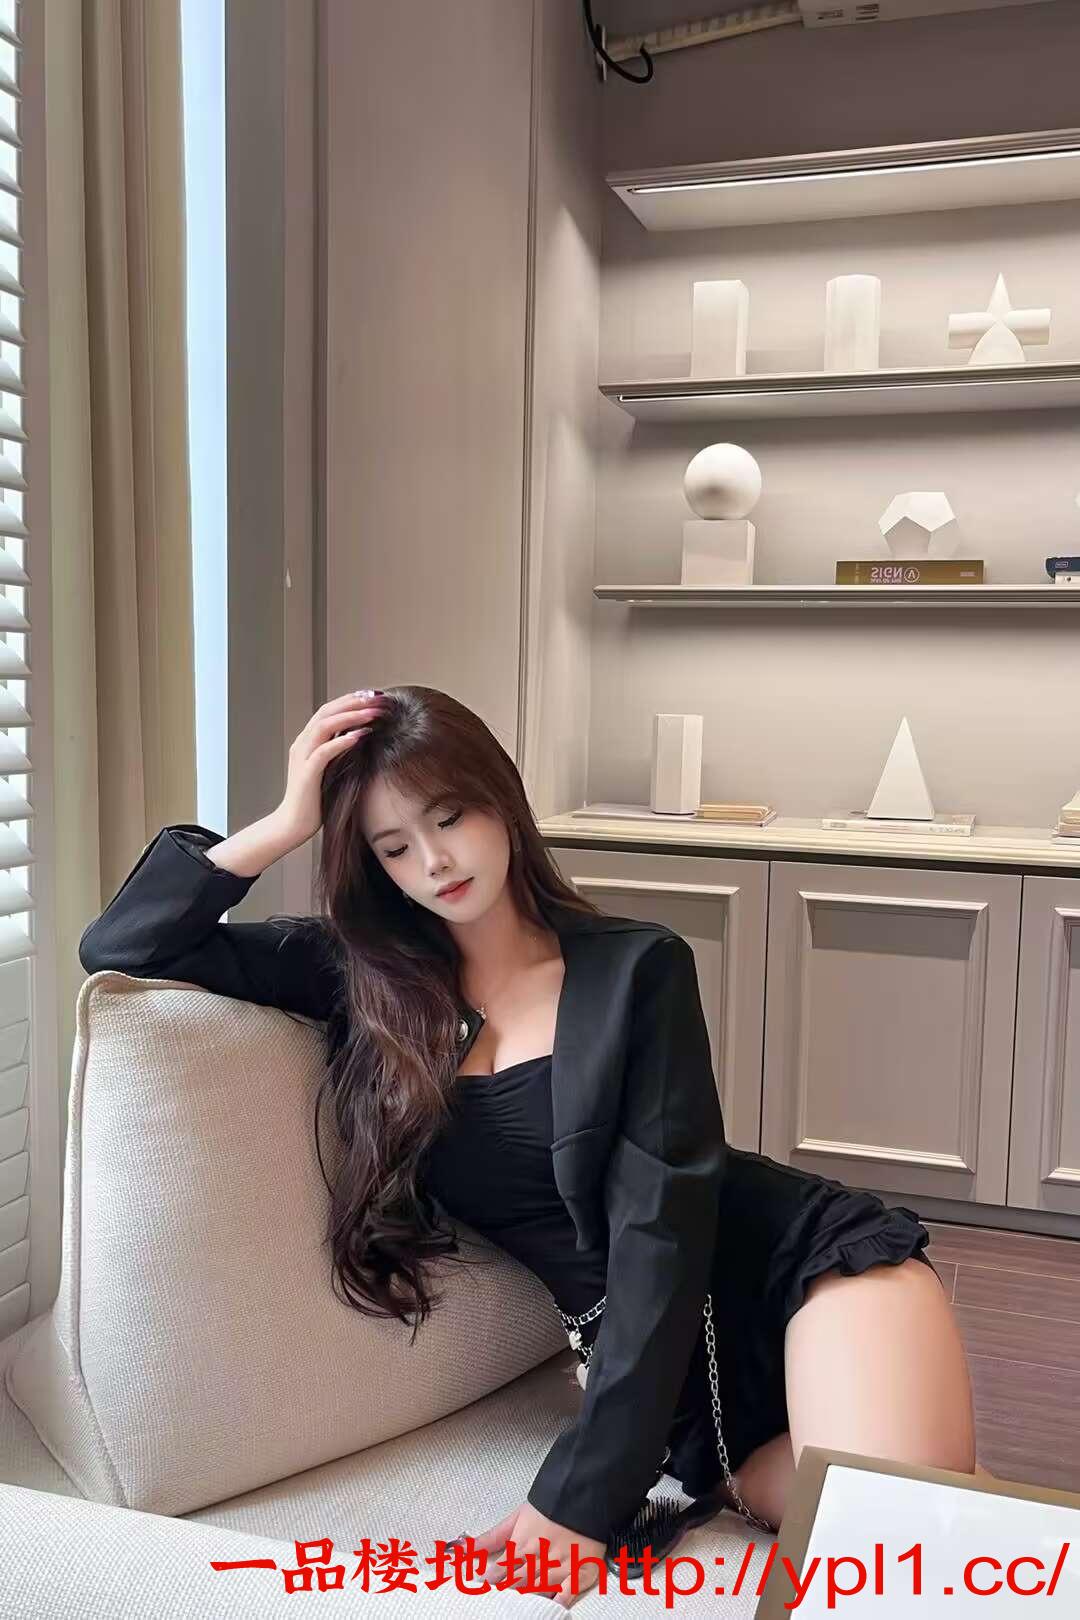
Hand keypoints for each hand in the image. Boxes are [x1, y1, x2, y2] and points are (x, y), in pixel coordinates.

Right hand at [275, 689, 391, 845]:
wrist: (293, 825)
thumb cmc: (314, 801)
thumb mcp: (330, 770)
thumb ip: (339, 753)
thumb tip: (363, 739)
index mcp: (307, 742)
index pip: (328, 711)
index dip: (351, 700)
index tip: (374, 696)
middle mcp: (303, 744)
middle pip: (326, 711)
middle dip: (353, 702)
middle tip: (378, 697)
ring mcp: (302, 757)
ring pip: (324, 726)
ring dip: (351, 716)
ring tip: (374, 712)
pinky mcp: (306, 774)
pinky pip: (323, 751)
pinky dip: (342, 741)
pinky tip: (360, 735)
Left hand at [465, 1501, 605, 1607]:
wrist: (580, 1491)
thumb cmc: (547, 1506)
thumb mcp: (515, 1518)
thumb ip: (490, 1537)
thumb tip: (463, 1548)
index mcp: (522, 1545)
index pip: (501, 1569)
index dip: (489, 1581)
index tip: (478, 1589)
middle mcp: (540, 1557)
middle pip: (518, 1581)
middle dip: (506, 1591)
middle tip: (494, 1603)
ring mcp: (561, 1564)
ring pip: (540, 1586)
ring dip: (528, 1597)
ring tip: (515, 1609)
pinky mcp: (582, 1568)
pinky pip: (572, 1587)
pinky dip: (562, 1598)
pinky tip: (554, 1606)